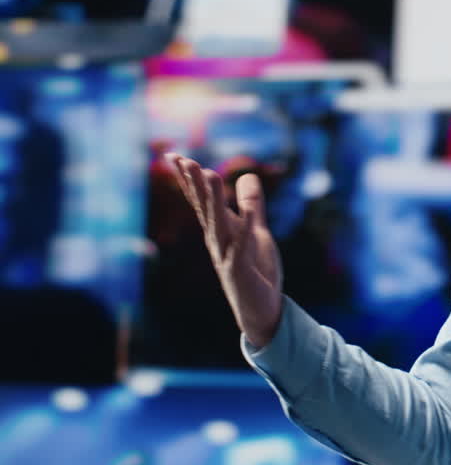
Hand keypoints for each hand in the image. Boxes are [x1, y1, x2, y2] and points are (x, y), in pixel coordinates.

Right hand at [167, 154, 283, 348]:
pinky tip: (249, 213)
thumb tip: (247, 175)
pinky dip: (245, 229)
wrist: (261, 309)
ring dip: (212, 199)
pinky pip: (242, 246)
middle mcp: (217, 241)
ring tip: (208, 173)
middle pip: (204, 208)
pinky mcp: (240, 270)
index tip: (174, 156)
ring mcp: (226, 256)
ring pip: (217, 223)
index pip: (202, 200)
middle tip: (181, 159)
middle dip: (194, 183)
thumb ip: (251, 204)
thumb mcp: (256, 231)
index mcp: (220, 230)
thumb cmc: (256, 270)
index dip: (189, 179)